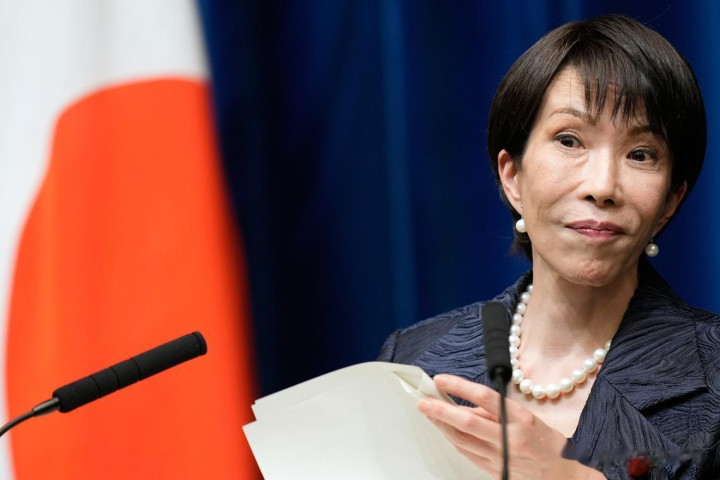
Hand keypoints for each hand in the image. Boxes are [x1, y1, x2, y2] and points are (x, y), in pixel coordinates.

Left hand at [418, 374, 603, 479]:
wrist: (560, 475)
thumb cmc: (544, 440)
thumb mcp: (526, 416)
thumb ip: (496, 410)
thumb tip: (466, 403)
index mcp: (520, 418)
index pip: (485, 398)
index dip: (460, 387)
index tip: (441, 380)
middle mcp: (510, 438)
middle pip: (468, 422)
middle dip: (441, 410)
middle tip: (423, 401)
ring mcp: (501, 457)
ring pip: (462, 439)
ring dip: (442, 425)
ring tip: (429, 412)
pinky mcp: (495, 470)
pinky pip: (467, 452)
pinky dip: (453, 439)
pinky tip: (445, 430)